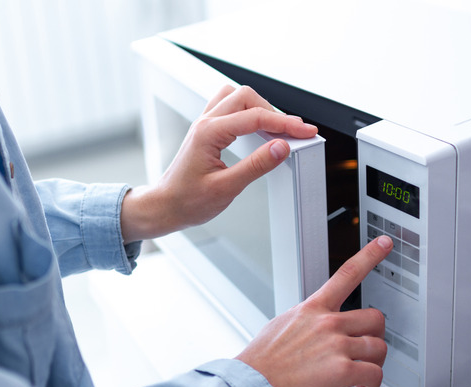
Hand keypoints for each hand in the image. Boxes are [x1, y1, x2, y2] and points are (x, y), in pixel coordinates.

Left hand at [120, 85, 316, 241]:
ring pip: (237, 97)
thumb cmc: (187, 201)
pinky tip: (257, 127)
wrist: (165, 206)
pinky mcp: (205, 130)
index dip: (285, 123)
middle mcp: (205, 123)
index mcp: (208, 133)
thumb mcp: (226, 188)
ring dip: (259, 107)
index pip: (255, 118)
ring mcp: (204, 124)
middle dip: (274, 112)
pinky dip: (247, 112)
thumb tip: (281, 148)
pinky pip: (228, 107)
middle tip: (294, 132)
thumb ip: (256, 166)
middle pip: (247, 97)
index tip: (305, 131)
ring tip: (277, 128)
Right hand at [236, 236, 392, 386]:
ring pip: (379, 348)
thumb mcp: (282, 325)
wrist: (253, 383)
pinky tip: (360, 386)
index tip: (384, 243)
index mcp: (313, 309)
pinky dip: (372, 383)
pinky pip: (374, 374)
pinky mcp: (341, 371)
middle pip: (375, 318)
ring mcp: (336, 345)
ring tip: (361, 373)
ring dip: (374, 363)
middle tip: (366, 349)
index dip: (370, 255)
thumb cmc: (263, 360)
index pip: (346, 274)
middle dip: (376, 335)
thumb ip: (306, 320)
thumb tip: (314, 325)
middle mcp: (327, 323)